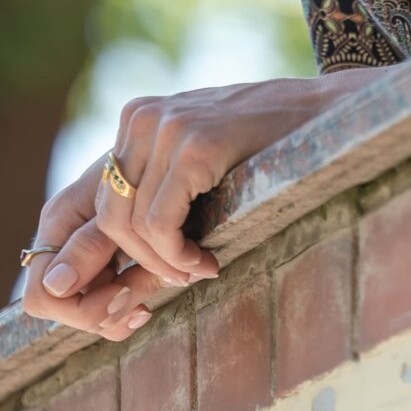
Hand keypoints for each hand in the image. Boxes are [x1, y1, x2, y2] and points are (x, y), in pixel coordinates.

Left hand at [19, 74, 340, 338]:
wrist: (330, 115)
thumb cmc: (268, 152)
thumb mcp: (197, 171)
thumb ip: (152, 202)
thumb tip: (83, 272)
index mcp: (136, 122)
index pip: (80, 203)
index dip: (87, 259)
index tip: (121, 295)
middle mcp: (141, 118)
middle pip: (102, 219)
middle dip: (127, 270)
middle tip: (167, 290)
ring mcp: (164, 126)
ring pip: (127, 226)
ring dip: (160, 266)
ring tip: (197, 272)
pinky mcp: (193, 143)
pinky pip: (158, 223)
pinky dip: (176, 255)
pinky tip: (205, 261)